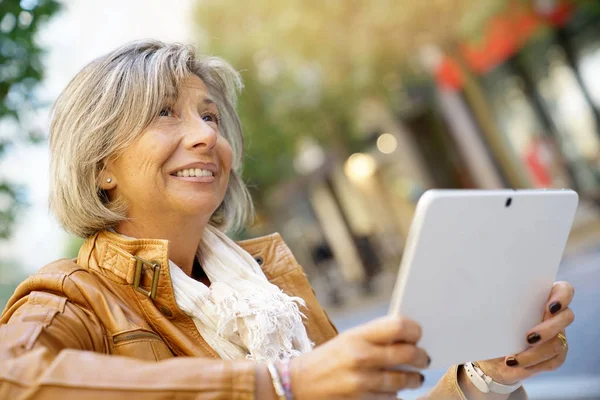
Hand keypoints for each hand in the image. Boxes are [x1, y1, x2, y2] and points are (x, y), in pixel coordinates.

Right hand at [290, 315, 429, 399]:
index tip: (417, 334)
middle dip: (421, 357)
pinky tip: (394, 389)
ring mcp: (361, 382)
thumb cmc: (327, 359)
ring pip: (403, 380)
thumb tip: (409, 338)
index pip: (398, 326)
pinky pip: (390, 398)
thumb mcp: (347, 340)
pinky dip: (395, 394)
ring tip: (415, 377)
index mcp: (356, 335)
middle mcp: (360, 357)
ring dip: (414, 379)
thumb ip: (375, 338)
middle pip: (408, 354)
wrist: (296, 384)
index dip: (414, 330)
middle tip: (424, 358)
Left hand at [476, 281, 574, 384]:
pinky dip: (531, 363)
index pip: (563, 290)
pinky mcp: (555, 356)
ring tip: (511, 358)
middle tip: (529, 337)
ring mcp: (557, 336)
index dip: (562, 296)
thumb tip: (485, 296)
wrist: (490, 355)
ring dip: (534, 353)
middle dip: (548, 328)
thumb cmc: (490, 326)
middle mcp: (553, 316)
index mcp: (540, 297)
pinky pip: (552, 361)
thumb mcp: (490, 312)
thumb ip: (496, 303)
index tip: (550, 307)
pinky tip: (514, 363)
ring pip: (557, 343)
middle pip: (566, 316)